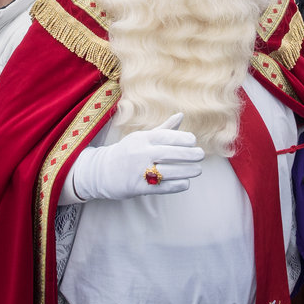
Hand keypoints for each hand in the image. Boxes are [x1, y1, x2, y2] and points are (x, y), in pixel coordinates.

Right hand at [67, 113, 204, 201]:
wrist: (102, 172)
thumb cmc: (128, 152)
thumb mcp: (142, 137)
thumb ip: (163, 128)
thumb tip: (181, 115)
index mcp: (142, 138)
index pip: (167, 136)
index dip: (183, 139)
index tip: (193, 141)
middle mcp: (141, 153)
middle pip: (170, 153)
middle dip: (189, 155)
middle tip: (201, 155)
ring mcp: (139, 171)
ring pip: (169, 171)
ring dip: (187, 171)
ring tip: (197, 170)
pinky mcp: (138, 187)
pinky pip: (162, 187)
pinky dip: (176, 185)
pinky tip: (185, 182)